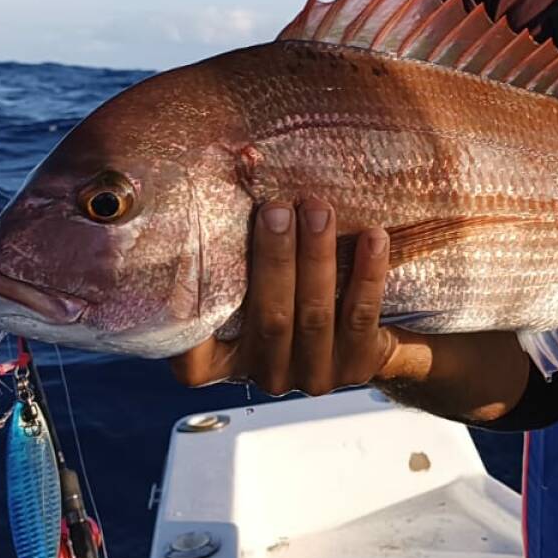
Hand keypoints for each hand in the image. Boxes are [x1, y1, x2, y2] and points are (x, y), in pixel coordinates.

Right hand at [168, 196, 394, 394]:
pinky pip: (361, 316)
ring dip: (316, 258)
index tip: (183, 265)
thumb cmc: (282, 293)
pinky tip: (374, 238)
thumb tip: (217, 180)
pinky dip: (367, 275)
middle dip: (274, 260)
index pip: (194, 357)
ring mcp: (314, 376)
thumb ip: (228, 260)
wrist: (359, 337)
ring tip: (318, 211)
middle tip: (275, 209)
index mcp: (227, 363)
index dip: (187, 318)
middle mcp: (267, 374)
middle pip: (269, 318)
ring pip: (315, 314)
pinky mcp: (357, 365)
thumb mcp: (248, 286)